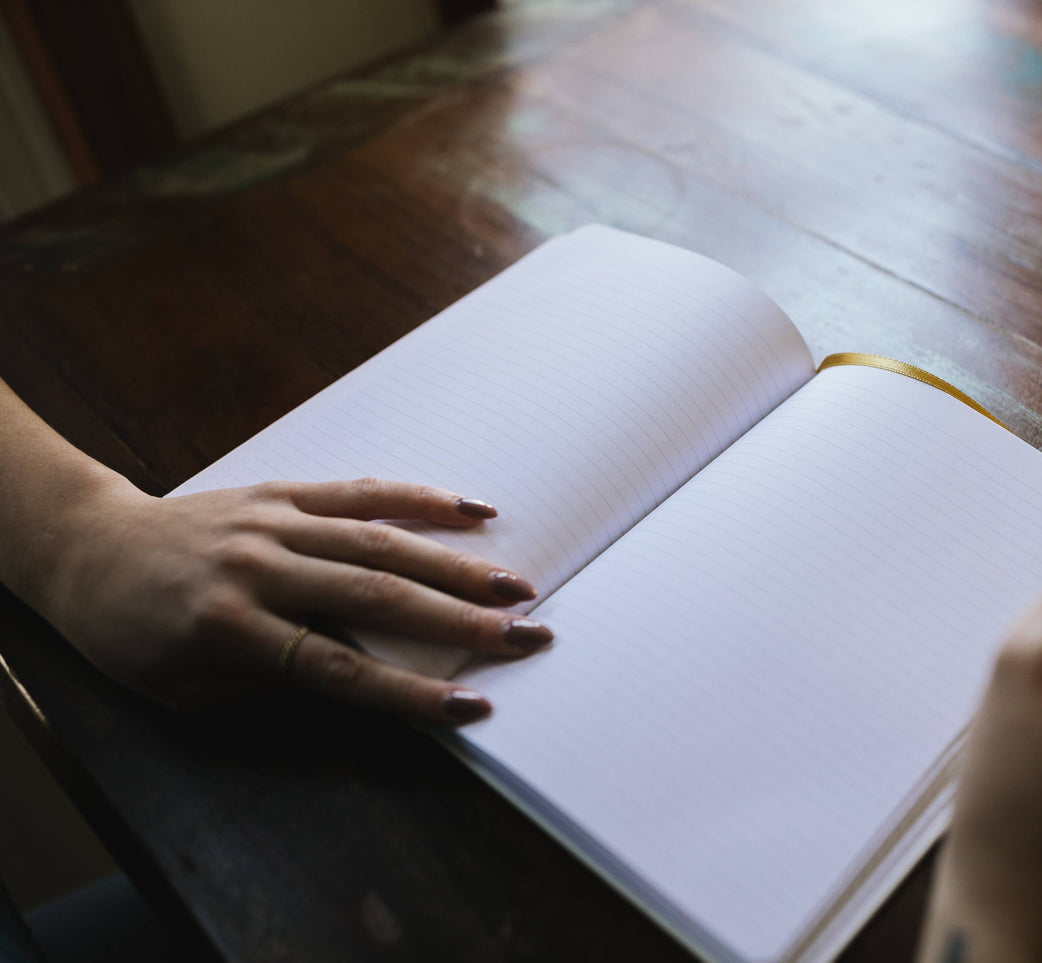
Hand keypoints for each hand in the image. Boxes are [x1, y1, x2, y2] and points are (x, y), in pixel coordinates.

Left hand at [27, 474, 548, 723]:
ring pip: (381, 540)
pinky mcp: (283, 491)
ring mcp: (275, 520)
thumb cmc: (136, 636)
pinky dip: (422, 499)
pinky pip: (362, 490)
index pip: (338, 667)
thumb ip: (272, 685)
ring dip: (457, 567)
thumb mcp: (188, 690)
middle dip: (460, 622)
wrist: (91, 550)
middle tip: (526, 638)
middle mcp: (258, 566)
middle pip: (376, 596)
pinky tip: (475, 511)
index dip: (408, 693)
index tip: (471, 709)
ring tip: (517, 589)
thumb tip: (363, 681)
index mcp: (229, 626)